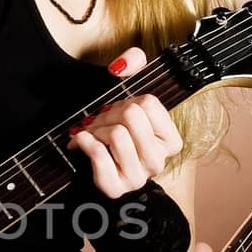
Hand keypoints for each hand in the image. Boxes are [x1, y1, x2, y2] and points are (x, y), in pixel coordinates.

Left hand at [67, 47, 183, 197]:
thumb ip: (133, 64)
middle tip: (100, 122)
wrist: (90, 167)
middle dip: (109, 114)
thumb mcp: (127, 95)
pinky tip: (80, 141)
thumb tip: (122, 64)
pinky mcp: (115, 188)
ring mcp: (138, 177)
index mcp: (171, 141)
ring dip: (96, 129)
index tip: (119, 112)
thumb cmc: (112, 132)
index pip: (149, 104)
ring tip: (92, 134)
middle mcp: (159, 161)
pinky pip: (100, 154)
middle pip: (132, 116)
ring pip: (117, 134)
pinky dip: (85, 142)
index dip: (127, 102)